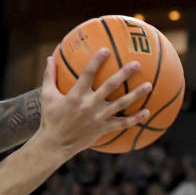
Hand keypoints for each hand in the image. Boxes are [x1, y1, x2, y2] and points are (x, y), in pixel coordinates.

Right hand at [35, 47, 149, 159]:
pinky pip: (122, 123)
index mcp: (75, 96)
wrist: (55, 144)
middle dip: (124, 74)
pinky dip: (135, 118)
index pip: (87, 74)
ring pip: (121, 104)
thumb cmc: (50, 118)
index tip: (106, 50)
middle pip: (110, 86)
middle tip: (137, 64)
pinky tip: (147, 112)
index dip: (96, 61)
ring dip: (136, 94)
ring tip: (149, 85)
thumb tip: (49, 57)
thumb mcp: (46, 96)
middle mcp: (89, 105)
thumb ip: (49, 76)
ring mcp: (98, 118)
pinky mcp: (103, 129)